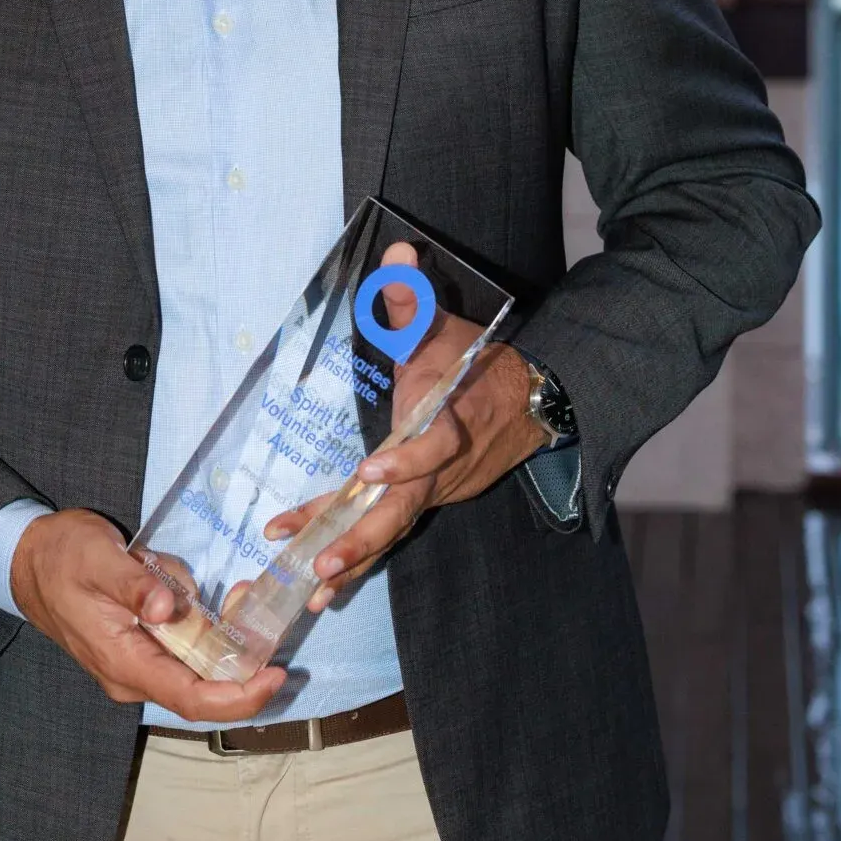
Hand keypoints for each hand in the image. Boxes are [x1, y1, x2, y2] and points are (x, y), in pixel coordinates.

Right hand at [10, 508, 285, 722]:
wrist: (30, 559)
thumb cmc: (63, 556)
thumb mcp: (100, 559)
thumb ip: (134, 585)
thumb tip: (168, 610)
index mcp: (123, 662)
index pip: (190, 699)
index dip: (238, 697)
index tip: (275, 676)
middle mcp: (133, 675)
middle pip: (201, 689)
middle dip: (241, 661)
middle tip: (265, 620)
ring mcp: (138, 664)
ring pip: (197, 666)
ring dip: (227, 640)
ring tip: (242, 597)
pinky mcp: (143, 647)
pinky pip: (186, 649)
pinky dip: (210, 629)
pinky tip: (220, 600)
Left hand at [263, 244, 542, 610]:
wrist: (527, 404)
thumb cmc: (475, 363)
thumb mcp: (445, 328)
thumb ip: (412, 297)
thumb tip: (398, 251)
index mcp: (448, 421)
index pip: (432, 445)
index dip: (405, 459)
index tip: (369, 469)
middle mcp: (442, 467)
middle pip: (404, 509)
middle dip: (363, 539)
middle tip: (323, 563)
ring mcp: (434, 491)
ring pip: (393, 530)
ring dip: (354, 560)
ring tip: (313, 588)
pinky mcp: (424, 503)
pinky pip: (389, 532)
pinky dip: (359, 559)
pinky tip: (324, 588)